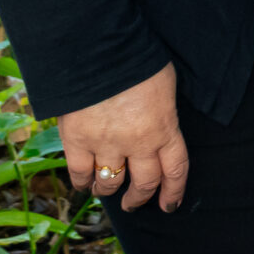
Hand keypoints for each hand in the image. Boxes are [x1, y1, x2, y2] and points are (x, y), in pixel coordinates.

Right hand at [57, 63, 187, 213]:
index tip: (169, 204)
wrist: (100, 49)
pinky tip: (84, 184)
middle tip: (135, 203)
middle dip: (141, 197)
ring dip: (110, 191)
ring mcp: (106, 144)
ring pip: (111, 182)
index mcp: (165, 127)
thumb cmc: (137, 59)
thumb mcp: (164, 85)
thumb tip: (159, 124)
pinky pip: (79, 173)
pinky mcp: (77, 140)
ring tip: (106, 193)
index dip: (174, 191)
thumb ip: (162, 112)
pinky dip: (82, 182)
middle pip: (145, 182)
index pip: (176, 170)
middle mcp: (139, 143)